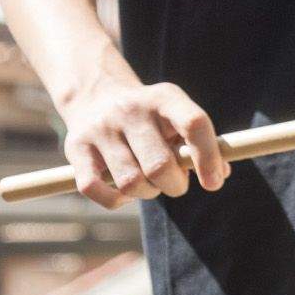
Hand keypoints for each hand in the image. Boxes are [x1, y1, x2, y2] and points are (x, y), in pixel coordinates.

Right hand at [57, 67, 228, 207]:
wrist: (95, 94)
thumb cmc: (150, 118)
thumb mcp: (175, 118)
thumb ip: (199, 144)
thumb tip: (219, 174)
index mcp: (163, 97)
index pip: (194, 124)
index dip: (208, 157)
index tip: (213, 183)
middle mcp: (129, 109)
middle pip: (160, 166)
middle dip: (174, 185)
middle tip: (173, 182)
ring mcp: (100, 127)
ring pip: (131, 183)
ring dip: (146, 193)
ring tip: (147, 183)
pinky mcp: (75, 147)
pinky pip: (96, 190)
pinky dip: (115, 200)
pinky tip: (122, 192)